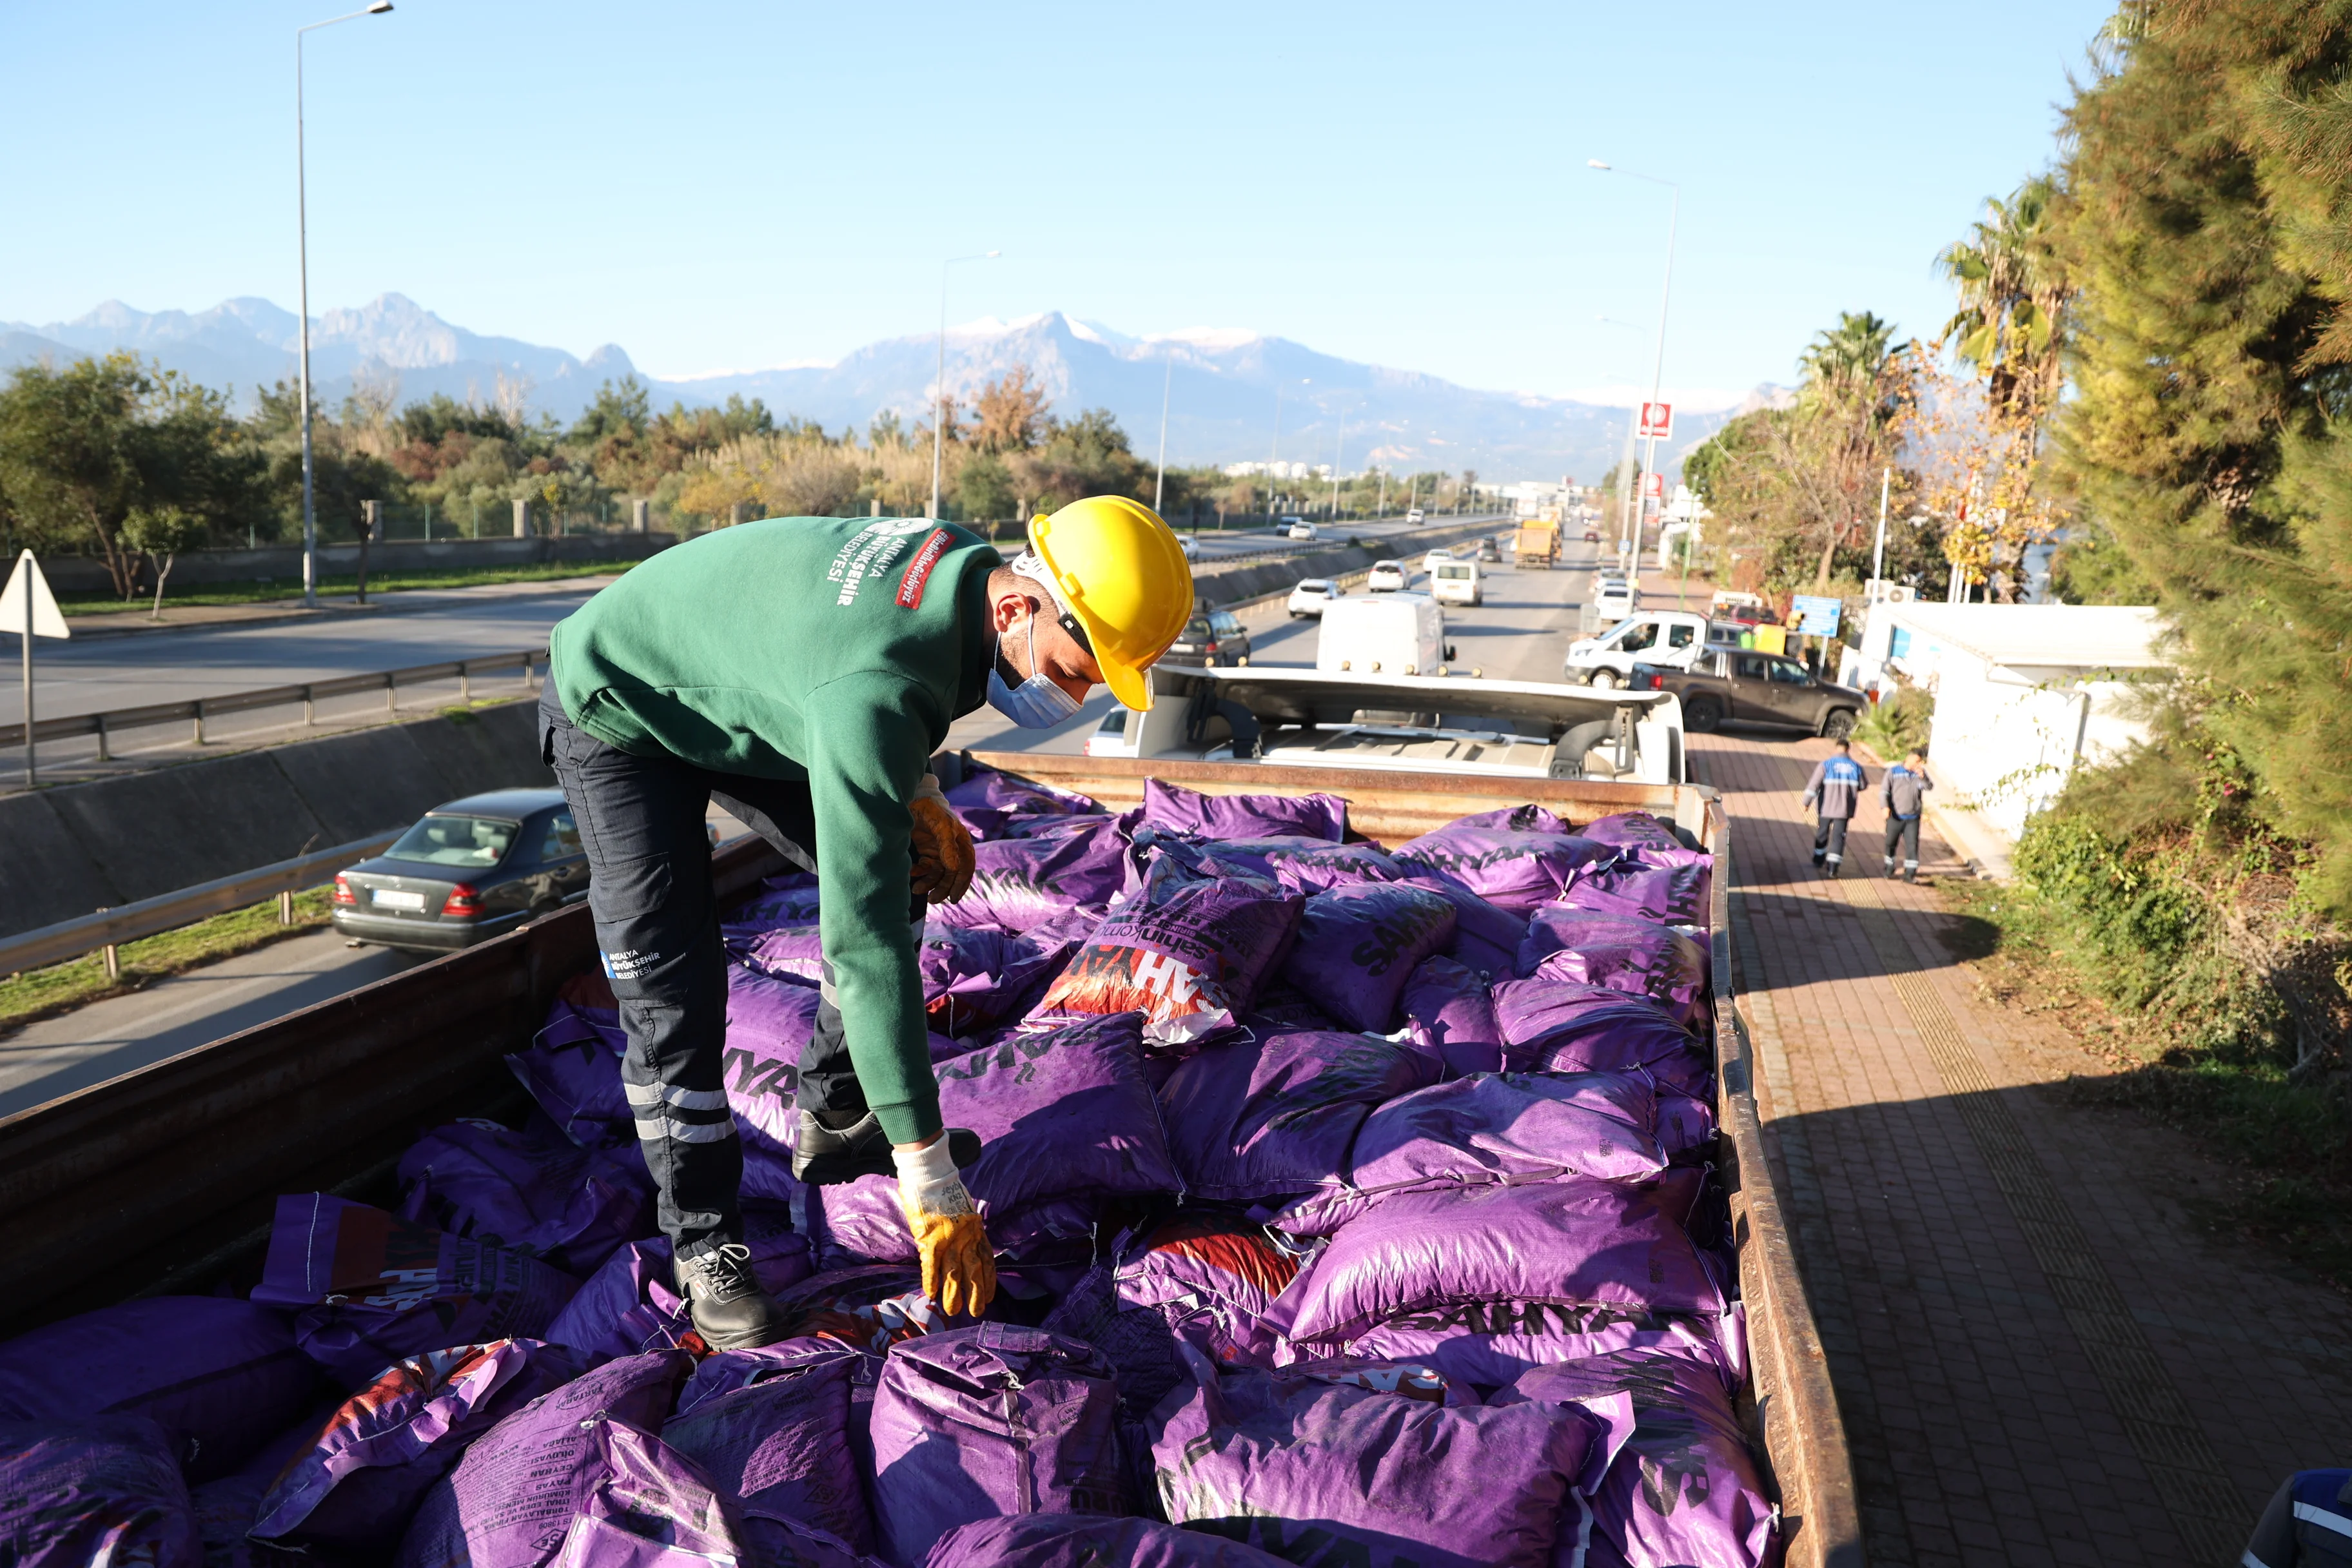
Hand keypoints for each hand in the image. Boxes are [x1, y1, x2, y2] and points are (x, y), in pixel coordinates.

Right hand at [895, 1136, 994, 1316]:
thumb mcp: (964, 1210)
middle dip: (976, 1293)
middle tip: (977, 1313)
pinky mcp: (929, 1237)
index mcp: (976, 1229)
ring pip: (954, 1271)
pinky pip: (931, 1263)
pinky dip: (931, 1279)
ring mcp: (948, 1237)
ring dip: (953, 1293)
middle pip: (974, 1269)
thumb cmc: (945, 1191)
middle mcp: (966, 1236)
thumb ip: (966, 1229)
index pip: (987, 1259)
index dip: (989, 1280)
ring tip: (952, 1311)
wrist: (931, 1173)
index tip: (990, 1297)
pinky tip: (931, 1294)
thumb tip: (964, 1245)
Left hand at [909, 795, 975, 902]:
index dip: (961, 883)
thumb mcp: (940, 825)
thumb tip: (954, 869)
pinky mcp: (927, 851)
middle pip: (952, 874)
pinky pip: (926, 868)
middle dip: (943, 888)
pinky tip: (912, 873)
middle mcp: (952, 848)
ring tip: (917, 890)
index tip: (952, 898)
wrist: (910, 800)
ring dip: (929, 884)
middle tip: (932, 900)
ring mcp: (939, 850)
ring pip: (938, 874)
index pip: (966, 866)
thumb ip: (947, 846)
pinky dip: (919, 873)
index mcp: (961, 842)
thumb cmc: (929, 809)